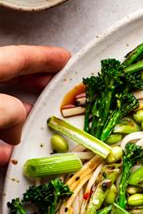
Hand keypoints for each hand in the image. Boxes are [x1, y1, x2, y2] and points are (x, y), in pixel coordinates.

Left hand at [0, 45, 69, 164]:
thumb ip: (11, 110)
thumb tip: (19, 123)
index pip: (17, 57)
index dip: (44, 57)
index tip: (65, 59)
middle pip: (9, 79)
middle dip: (34, 86)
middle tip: (56, 91)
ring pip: (1, 110)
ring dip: (18, 122)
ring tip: (35, 131)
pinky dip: (1, 145)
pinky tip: (9, 157)